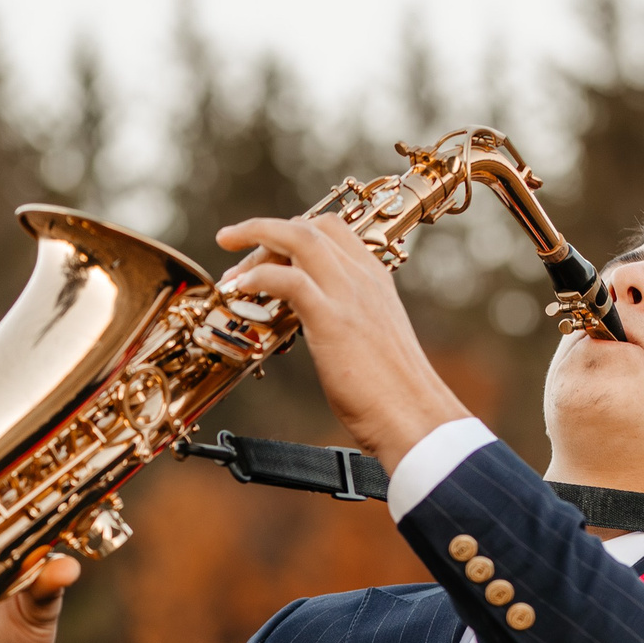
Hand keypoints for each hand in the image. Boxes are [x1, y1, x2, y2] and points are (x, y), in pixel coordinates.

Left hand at [215, 215, 471, 463]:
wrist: (413, 417)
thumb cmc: (391, 392)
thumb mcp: (370, 339)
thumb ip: (347, 320)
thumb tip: (319, 327)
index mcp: (374, 279)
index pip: (331, 230)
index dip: (291, 231)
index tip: (265, 250)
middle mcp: (362, 277)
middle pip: (310, 226)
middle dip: (264, 232)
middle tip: (232, 254)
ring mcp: (348, 294)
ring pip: (298, 238)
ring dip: (255, 244)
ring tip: (229, 272)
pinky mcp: (332, 320)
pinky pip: (288, 279)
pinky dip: (257, 277)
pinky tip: (241, 290)